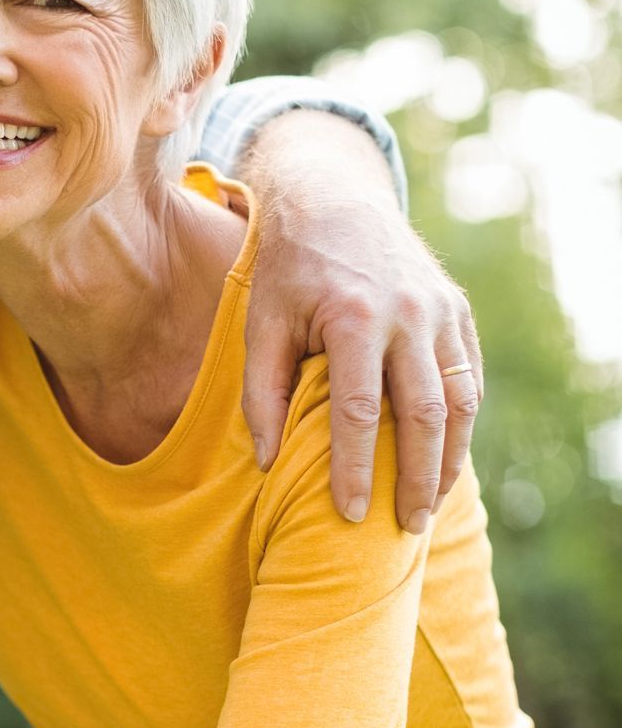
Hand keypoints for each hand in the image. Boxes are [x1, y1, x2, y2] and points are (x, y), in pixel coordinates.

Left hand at [242, 143, 481, 528]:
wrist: (334, 199)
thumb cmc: (288, 270)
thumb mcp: (260, 322)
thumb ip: (263, 392)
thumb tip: (271, 463)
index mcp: (353, 317)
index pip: (358, 413)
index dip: (355, 470)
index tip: (348, 515)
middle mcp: (408, 315)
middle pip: (423, 416)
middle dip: (416, 479)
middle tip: (405, 529)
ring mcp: (441, 312)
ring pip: (459, 401)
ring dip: (449, 460)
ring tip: (430, 506)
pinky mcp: (458, 312)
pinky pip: (468, 378)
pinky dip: (462, 424)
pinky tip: (445, 459)